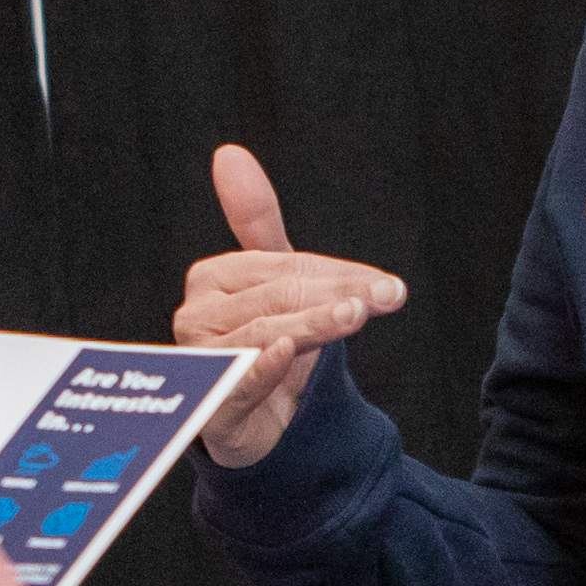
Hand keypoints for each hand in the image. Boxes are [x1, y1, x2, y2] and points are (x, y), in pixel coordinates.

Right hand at [170, 144, 404, 467]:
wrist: (262, 432)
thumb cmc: (271, 347)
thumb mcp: (276, 284)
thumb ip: (258, 222)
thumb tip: (227, 153)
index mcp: (212, 279)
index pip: (283, 268)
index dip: (340, 274)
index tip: (389, 286)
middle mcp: (197, 316)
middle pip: (277, 297)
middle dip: (336, 295)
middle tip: (387, 296)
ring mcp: (200, 364)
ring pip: (265, 334)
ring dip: (314, 324)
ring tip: (355, 315)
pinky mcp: (213, 410)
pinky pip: (236, 384)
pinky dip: (262, 368)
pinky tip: (287, 351)